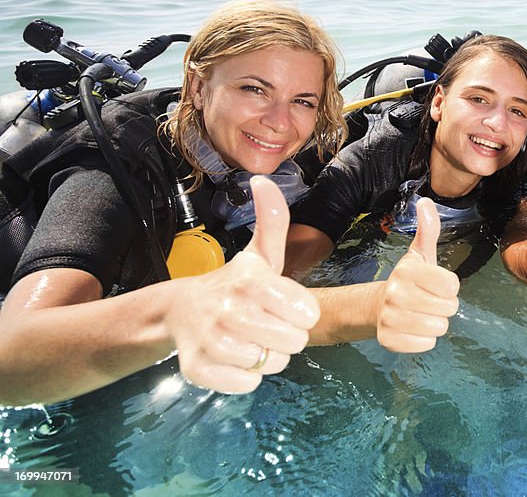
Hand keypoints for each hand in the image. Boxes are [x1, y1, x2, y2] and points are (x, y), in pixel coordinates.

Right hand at [167, 176, 320, 392]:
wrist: (181, 312)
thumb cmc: (234, 285)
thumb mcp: (258, 255)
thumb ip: (272, 221)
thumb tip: (264, 180)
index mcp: (252, 282)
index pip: (308, 313)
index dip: (301, 313)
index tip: (284, 306)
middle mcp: (230, 310)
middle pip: (294, 342)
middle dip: (286, 336)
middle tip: (266, 325)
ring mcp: (213, 341)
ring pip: (271, 363)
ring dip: (267, 356)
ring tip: (250, 339)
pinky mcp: (199, 370)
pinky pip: (247, 383)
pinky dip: (246, 376)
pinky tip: (234, 358)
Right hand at [376, 197, 460, 352]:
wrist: (378, 306)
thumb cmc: (409, 280)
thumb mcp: (420, 254)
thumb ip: (428, 230)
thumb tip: (426, 202)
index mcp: (407, 271)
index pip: (452, 286)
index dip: (449, 287)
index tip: (435, 284)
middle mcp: (396, 294)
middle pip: (449, 309)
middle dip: (444, 307)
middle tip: (427, 300)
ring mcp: (390, 318)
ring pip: (439, 328)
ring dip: (435, 323)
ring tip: (421, 314)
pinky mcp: (389, 340)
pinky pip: (426, 345)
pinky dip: (424, 340)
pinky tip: (412, 328)